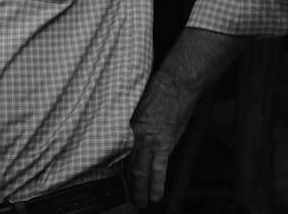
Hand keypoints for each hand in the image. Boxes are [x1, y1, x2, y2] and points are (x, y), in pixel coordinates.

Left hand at [126, 70, 197, 207]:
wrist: (176, 84)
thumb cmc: (156, 89)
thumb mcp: (134, 103)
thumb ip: (128, 119)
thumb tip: (123, 130)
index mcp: (124, 125)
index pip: (115, 151)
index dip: (113, 166)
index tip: (111, 176)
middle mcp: (133, 135)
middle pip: (126, 165)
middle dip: (125, 184)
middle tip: (124, 197)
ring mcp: (149, 141)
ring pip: (140, 171)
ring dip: (139, 189)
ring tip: (139, 203)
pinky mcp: (164, 144)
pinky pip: (159, 169)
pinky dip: (157, 184)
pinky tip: (156, 196)